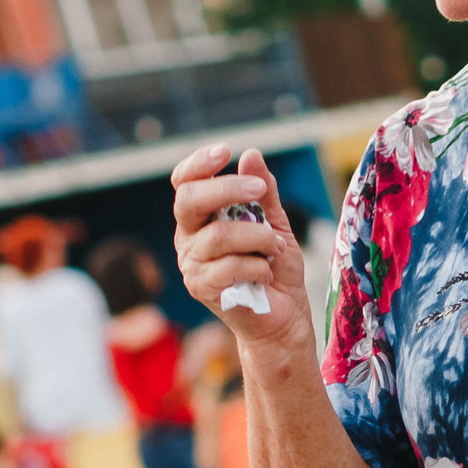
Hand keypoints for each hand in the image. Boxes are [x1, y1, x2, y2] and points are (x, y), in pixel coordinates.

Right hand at [170, 143, 313, 347]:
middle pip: (190, 200)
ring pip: (218, 235)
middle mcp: (188, 237)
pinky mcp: (201, 288)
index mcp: (200, 217)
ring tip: (274, 247)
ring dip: (257, 237)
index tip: (225, 151)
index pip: (185, 182)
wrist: (283, 316)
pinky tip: (265, 274)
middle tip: (260, 190)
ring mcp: (191, 264)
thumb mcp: (275, 223)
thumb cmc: (275, 268)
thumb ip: (264, 193)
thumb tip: (251, 154)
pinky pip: (229, 266)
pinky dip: (257, 266)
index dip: (199, 164)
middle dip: (227, 188)